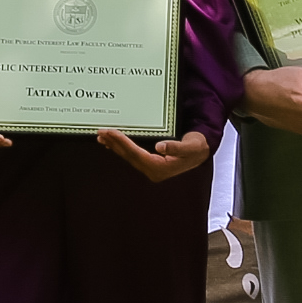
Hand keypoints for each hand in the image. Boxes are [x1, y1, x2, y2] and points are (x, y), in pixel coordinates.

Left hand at [97, 127, 214, 181]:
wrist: (201, 153)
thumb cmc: (196, 148)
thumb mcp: (190, 146)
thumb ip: (176, 146)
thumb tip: (160, 146)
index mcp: (160, 168)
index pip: (136, 154)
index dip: (122, 142)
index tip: (111, 132)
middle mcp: (153, 170)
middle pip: (129, 156)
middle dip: (114, 143)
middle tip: (101, 132)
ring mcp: (151, 168)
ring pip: (128, 156)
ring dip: (115, 146)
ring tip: (102, 137)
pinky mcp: (150, 163)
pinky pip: (132, 156)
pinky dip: (121, 148)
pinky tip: (113, 144)